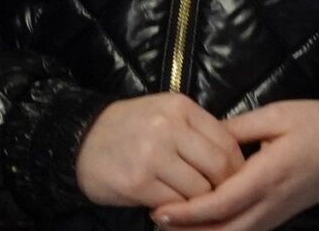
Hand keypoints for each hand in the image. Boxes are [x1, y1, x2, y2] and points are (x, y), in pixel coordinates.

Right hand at [76, 93, 244, 210]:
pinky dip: (178, 209)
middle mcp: (169, 128)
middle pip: (219, 167)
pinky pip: (175, 204)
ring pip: (199, 190)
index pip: (226, 141)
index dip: (237, 166)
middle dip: (224, 188)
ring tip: (192, 203)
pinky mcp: (138, 182)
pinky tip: (170, 206)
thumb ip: (197, 131)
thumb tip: (234, 157)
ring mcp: (153, 155)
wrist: (81, 139)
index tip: (236, 180)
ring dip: (199, 202)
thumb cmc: (130, 128)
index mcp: (181, 108)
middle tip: (220, 198)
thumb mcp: (165, 115)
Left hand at [154, 99, 318, 230]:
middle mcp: (271, 202)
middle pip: (223, 230)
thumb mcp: (278, 115)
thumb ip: (238, 129)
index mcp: (268, 175)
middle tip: (157, 219)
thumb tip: (204, 137)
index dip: (188, 212)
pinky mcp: (281, 215)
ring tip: (173, 223)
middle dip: (188, 230)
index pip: (220, 204)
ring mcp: (277, 213)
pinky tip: (205, 223)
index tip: (160, 210)